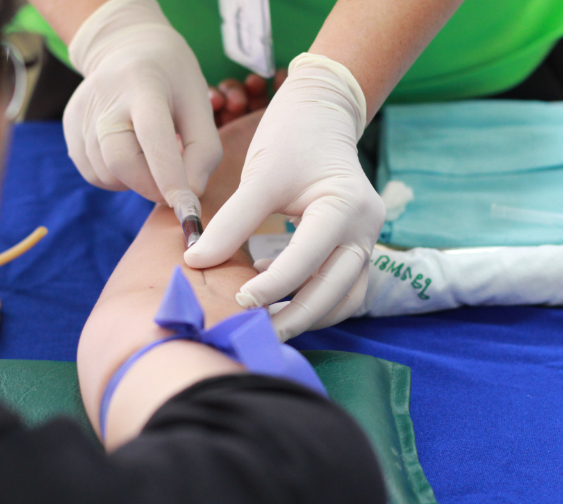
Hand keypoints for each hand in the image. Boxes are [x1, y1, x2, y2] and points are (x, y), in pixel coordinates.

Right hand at [63, 0, 221, 205]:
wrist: (128, 47)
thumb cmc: (173, 80)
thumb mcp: (200, 104)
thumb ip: (204, 151)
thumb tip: (191, 195)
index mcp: (144, 84)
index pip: (153, 135)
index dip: (169, 175)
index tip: (187, 206)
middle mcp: (106, 96)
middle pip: (120, 161)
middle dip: (151, 187)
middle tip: (173, 189)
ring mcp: (82, 111)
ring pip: (106, 173)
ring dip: (135, 182)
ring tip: (150, 157)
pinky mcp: (69, 126)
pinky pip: (93, 173)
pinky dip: (116, 178)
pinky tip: (130, 154)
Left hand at [185, 54, 385, 340]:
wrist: (322, 113)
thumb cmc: (292, 137)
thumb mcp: (261, 176)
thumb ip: (231, 222)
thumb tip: (196, 261)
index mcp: (346, 207)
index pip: (308, 260)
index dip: (272, 286)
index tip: (237, 300)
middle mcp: (366, 230)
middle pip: (335, 292)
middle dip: (294, 317)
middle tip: (253, 332)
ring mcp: (367, 241)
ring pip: (344, 298)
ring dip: (309, 316)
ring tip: (266, 326)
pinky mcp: (357, 247)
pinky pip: (343, 289)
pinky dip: (316, 302)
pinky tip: (280, 299)